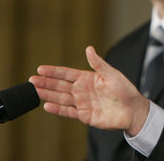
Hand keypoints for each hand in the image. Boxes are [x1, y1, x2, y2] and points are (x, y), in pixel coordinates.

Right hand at [29, 46, 148, 135]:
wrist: (132, 110)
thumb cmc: (124, 90)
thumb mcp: (112, 74)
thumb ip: (98, 64)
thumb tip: (88, 48)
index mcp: (88, 78)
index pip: (67, 73)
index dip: (54, 71)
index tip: (40, 68)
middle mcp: (82, 90)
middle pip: (60, 86)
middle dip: (46, 82)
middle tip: (31, 80)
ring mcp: (82, 103)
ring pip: (61, 98)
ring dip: (48, 95)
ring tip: (34, 91)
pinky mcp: (84, 115)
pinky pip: (68, 112)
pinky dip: (57, 109)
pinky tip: (47, 106)